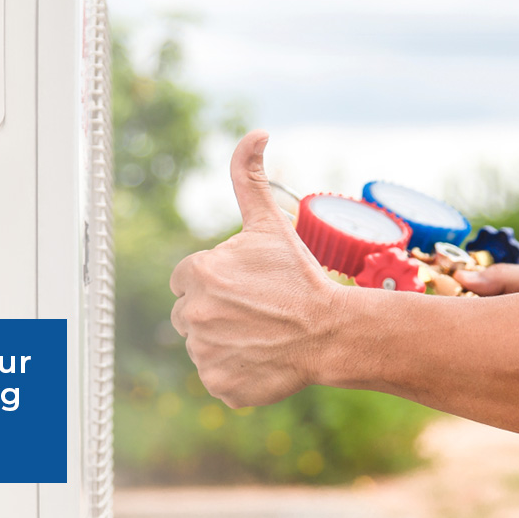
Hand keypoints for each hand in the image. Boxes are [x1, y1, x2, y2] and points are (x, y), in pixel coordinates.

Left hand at [170, 130, 340, 407]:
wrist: (332, 333)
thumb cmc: (300, 276)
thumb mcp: (271, 224)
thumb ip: (249, 177)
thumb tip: (256, 132)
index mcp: (197, 273)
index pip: (187, 280)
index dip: (216, 282)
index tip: (246, 286)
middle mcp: (192, 314)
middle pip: (189, 315)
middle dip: (216, 311)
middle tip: (256, 311)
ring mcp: (204, 353)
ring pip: (203, 346)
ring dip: (225, 341)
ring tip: (261, 333)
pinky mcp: (217, 385)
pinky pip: (216, 377)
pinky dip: (235, 371)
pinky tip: (261, 357)